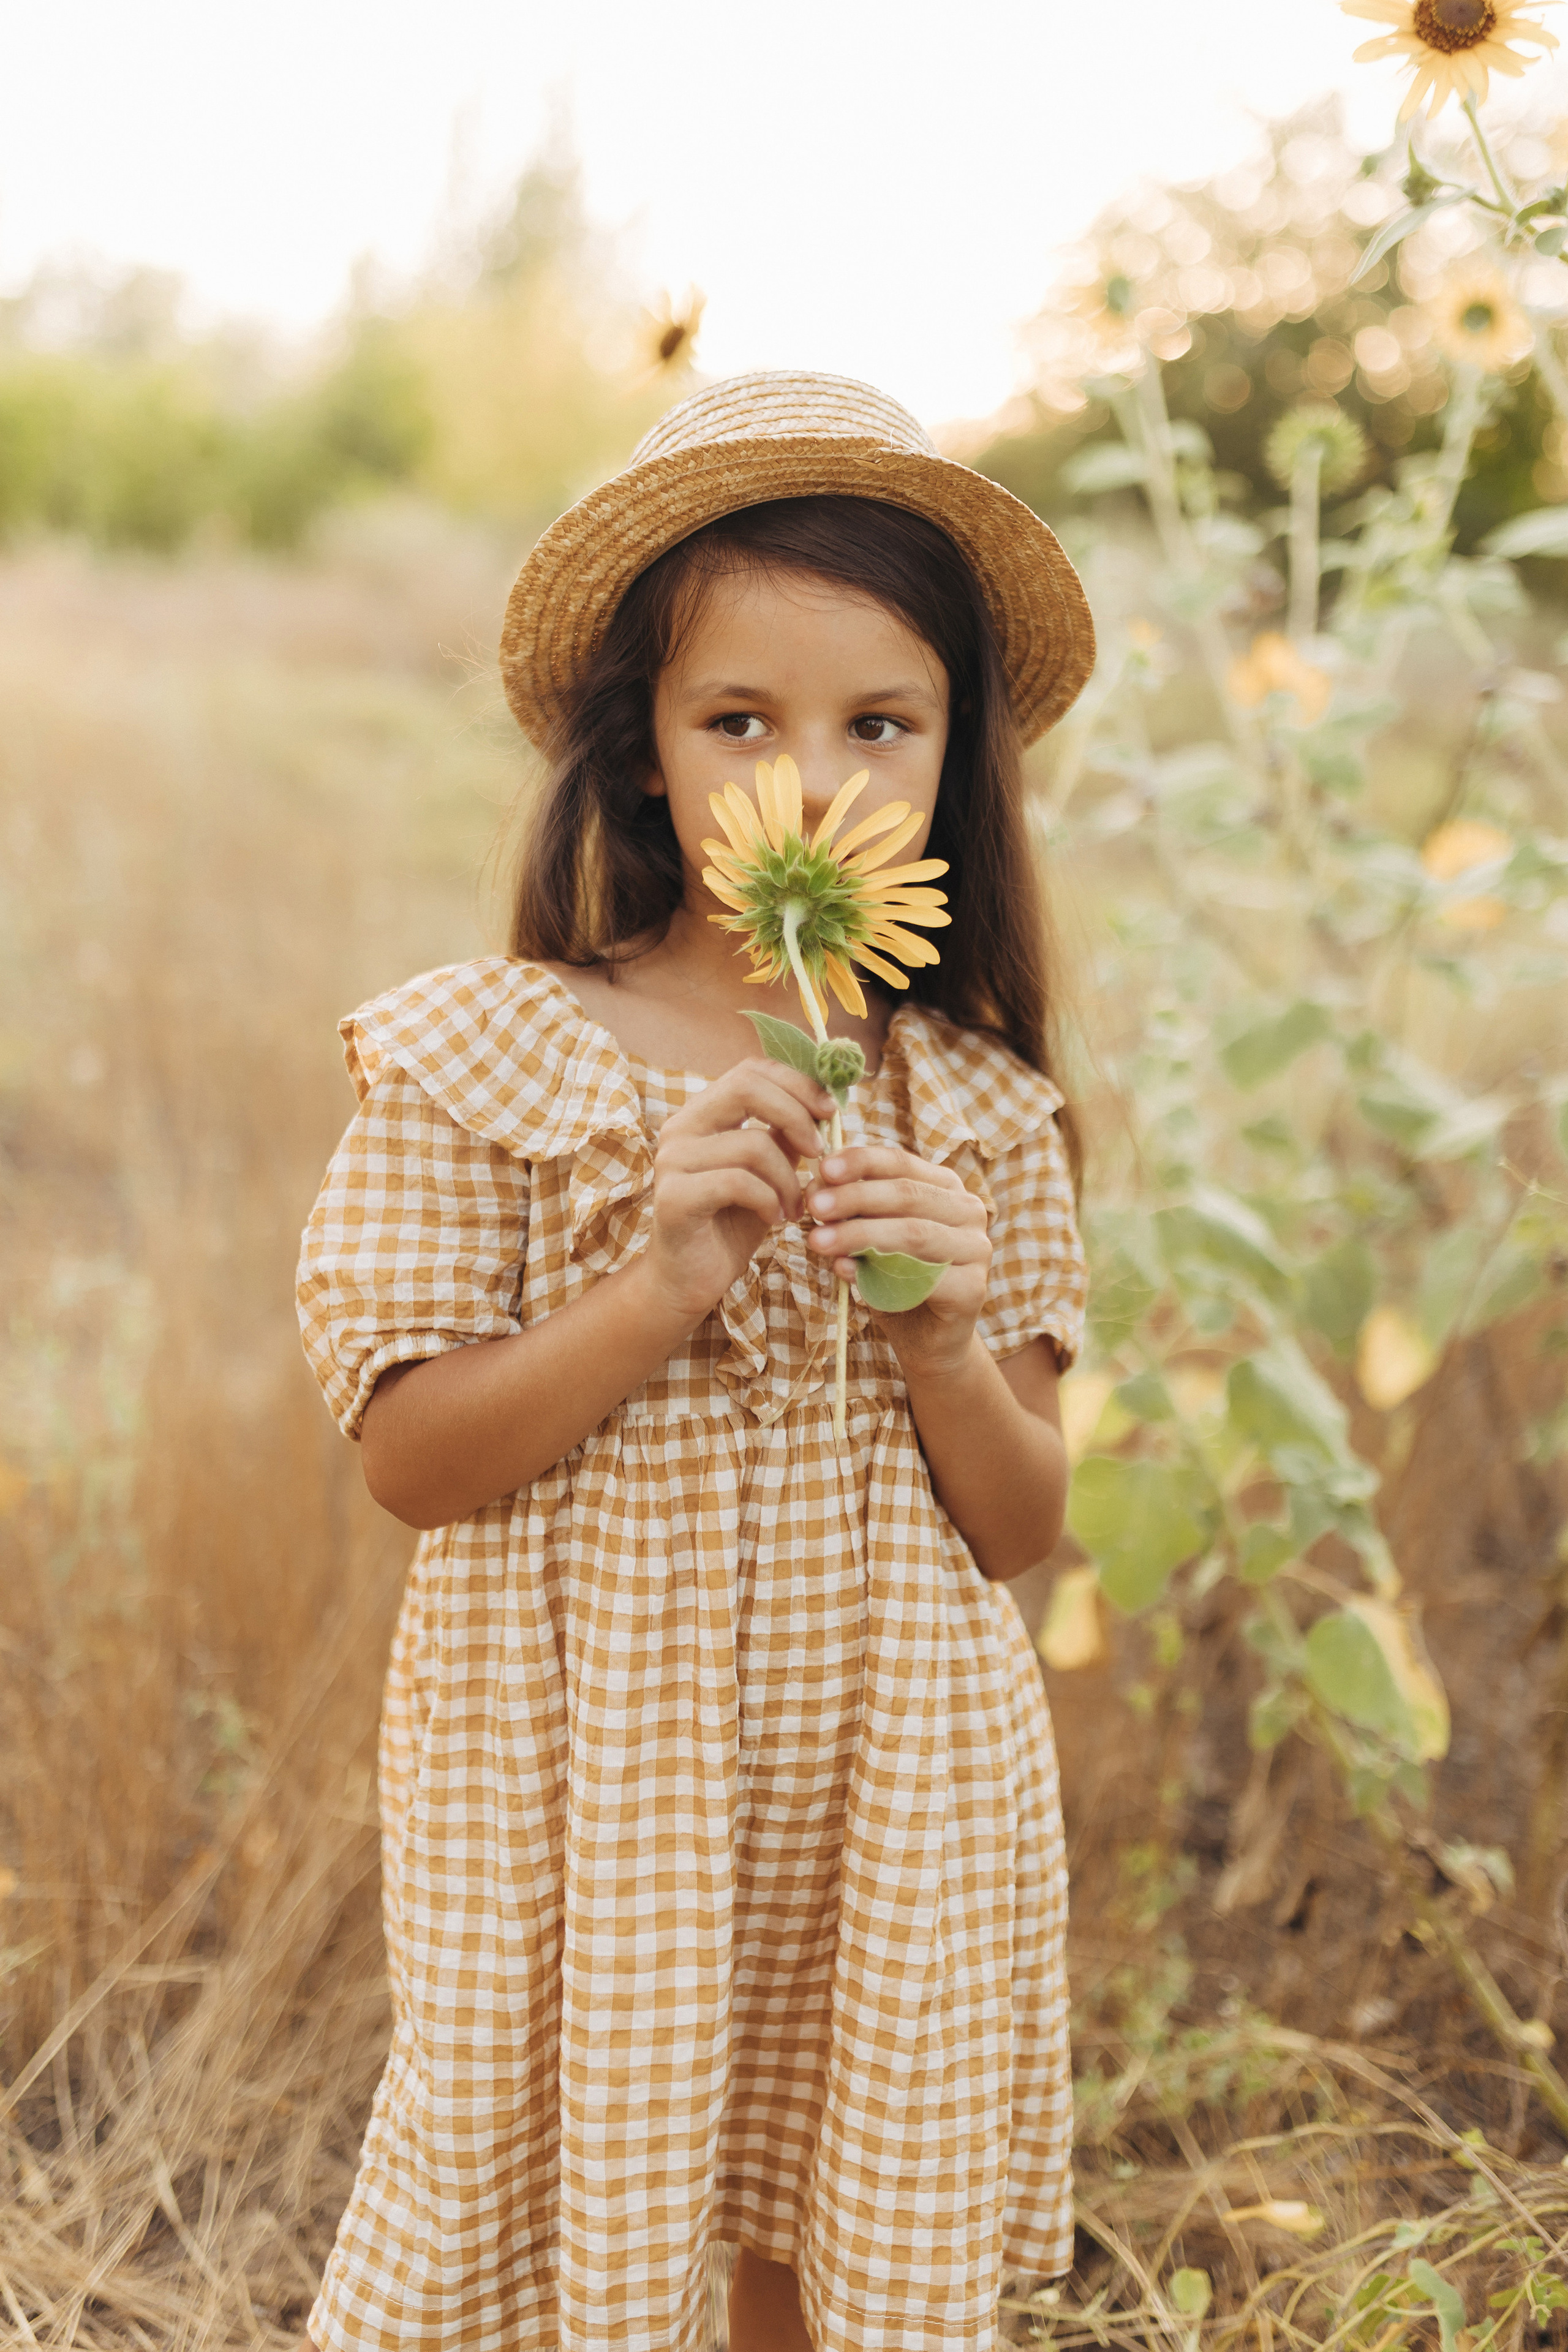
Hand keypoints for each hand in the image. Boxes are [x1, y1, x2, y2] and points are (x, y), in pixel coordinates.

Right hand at [642, 1057, 835, 1325]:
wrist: (689, 1280)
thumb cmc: (732, 1223)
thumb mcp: (768, 1171)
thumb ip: (784, 1135)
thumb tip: (822, 1101)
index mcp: (702, 1114)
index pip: (750, 1070)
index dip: (796, 1083)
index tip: (829, 1112)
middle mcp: (680, 1128)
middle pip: (746, 1088)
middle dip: (796, 1116)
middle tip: (819, 1152)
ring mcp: (672, 1161)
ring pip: (752, 1144)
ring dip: (788, 1178)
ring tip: (794, 1206)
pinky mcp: (675, 1197)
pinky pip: (738, 1182)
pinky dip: (769, 1200)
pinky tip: (774, 1218)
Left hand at [805, 1144, 990, 1372]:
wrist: (926, 1340)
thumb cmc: (894, 1280)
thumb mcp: (867, 1238)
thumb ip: (850, 1212)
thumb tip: (815, 1189)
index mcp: (945, 1188)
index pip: (901, 1163)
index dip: (862, 1161)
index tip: (823, 1167)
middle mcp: (968, 1211)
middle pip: (907, 1194)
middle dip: (855, 1197)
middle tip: (815, 1207)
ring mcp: (976, 1249)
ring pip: (913, 1233)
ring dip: (860, 1235)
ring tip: (818, 1241)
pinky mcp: (972, 1289)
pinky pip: (922, 1278)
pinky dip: (878, 1274)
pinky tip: (844, 1272)